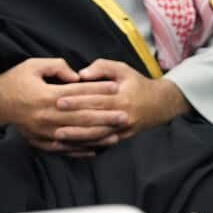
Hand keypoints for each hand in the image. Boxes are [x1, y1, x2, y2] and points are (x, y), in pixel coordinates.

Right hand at [0, 58, 124, 156]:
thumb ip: (57, 67)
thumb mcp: (33, 66)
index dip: (99, 90)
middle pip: (82, 117)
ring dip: (98, 136)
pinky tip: (95, 149)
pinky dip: (80, 150)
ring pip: (76, 135)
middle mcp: (46, 115)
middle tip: (125, 115)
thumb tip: (78, 75)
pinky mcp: (40, 142)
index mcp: (47, 95)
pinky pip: (63, 148)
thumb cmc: (14, 81)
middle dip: (106, 116)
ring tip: (116, 134)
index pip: (79, 93)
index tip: (116, 88)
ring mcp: (43, 131)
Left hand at [56, 59, 188, 140]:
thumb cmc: (137, 84)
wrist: (160, 104)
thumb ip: (102, 68)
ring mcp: (123, 129)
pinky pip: (102, 143)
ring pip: (97, 135)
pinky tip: (72, 145)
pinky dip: (87, 144)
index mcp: (122, 96)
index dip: (76, 100)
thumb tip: (82, 74)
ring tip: (57, 135)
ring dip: (76, 136)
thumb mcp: (123, 70)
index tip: (58, 100)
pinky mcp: (122, 137)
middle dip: (71, 119)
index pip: (95, 98)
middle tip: (52, 118)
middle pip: (94, 118)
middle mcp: (123, 114)